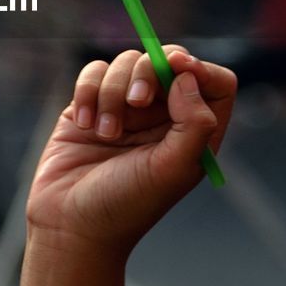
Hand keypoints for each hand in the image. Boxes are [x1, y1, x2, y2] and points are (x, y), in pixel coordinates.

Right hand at [25, 46, 236, 255]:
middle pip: (169, 60)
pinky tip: (84, 125)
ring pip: (127, 62)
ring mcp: (125, 108)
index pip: (215, 82)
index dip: (199, 68)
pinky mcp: (91, 104)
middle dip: (149, 71)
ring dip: (112, 92)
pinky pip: (93, 71)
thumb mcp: (172, 170)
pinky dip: (88, 91)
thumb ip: (194, 124)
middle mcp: (163, 115)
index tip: (176, 68)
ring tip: (105, 134)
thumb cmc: (126, 205)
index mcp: (193, 132)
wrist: (70, 225)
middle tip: (136, 102)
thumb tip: (187, 77)